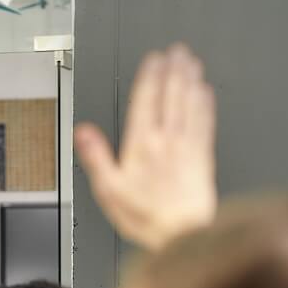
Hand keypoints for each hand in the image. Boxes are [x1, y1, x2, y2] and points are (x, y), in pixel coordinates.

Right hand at [75, 44, 216, 249]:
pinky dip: (205, 104)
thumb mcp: (109, 191)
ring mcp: (187, 147)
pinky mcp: (203, 157)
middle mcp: (166, 141)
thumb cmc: (147, 218)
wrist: (184, 236)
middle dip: (173, 70)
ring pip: (189, 103)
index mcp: (141, 145)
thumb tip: (83, 132)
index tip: (154, 60)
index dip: (150, 77)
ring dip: (190, 80)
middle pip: (171, 95)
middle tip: (176, 52)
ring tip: (191, 62)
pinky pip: (205, 122)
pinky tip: (205, 93)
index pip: (145, 101)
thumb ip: (96, 158)